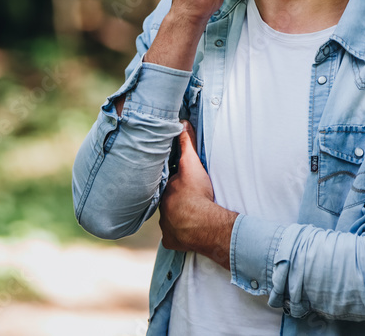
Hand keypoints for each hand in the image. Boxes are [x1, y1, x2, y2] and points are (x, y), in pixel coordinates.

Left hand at [159, 121, 235, 267]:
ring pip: (169, 219)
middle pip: (168, 202)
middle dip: (174, 200)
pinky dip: (179, 234)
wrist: (203, 224)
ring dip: (177, 217)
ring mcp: (165, 227)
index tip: (181, 183)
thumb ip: (187, 144)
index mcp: (164, 192)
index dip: (173, 182)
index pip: (167, 184)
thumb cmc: (197, 194)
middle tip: (188, 198)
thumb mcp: (192, 165)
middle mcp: (161, 210)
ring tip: (189, 215)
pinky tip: (186, 231)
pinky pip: (173, 237)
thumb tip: (181, 123)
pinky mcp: (171, 241)